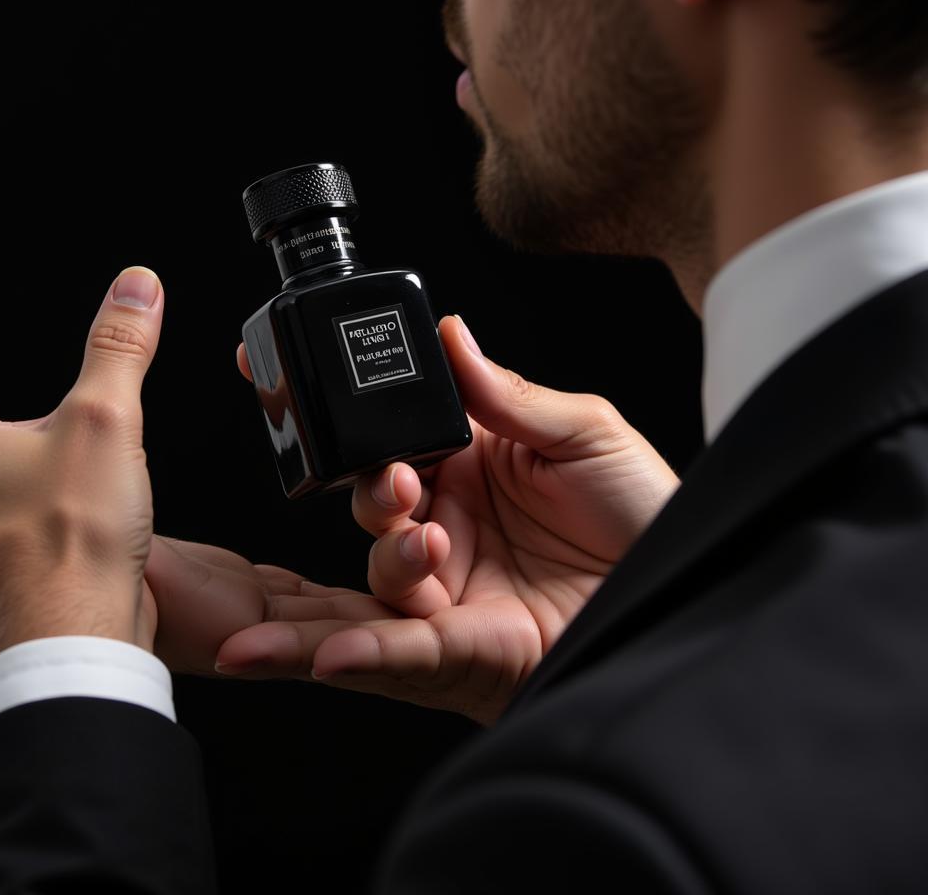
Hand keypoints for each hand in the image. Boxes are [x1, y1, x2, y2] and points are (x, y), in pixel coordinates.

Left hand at [0, 266, 164, 660]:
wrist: (72, 633)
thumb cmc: (79, 534)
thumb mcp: (109, 417)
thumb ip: (119, 345)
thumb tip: (135, 286)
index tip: (7, 412)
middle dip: (0, 453)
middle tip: (58, 464)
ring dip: (1, 504)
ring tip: (60, 510)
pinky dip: (7, 552)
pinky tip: (56, 552)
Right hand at [212, 316, 678, 724]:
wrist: (691, 589)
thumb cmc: (647, 512)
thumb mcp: (585, 434)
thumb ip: (508, 395)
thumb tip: (451, 334)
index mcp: (472, 465)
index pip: (393, 435)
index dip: (349, 416)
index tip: (297, 380)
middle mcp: (450, 523)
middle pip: (374, 503)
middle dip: (372, 489)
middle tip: (401, 479)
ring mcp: (452, 587)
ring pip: (379, 573)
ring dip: (387, 553)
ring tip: (424, 540)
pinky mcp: (464, 649)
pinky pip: (403, 649)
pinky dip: (365, 650)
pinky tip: (333, 653)